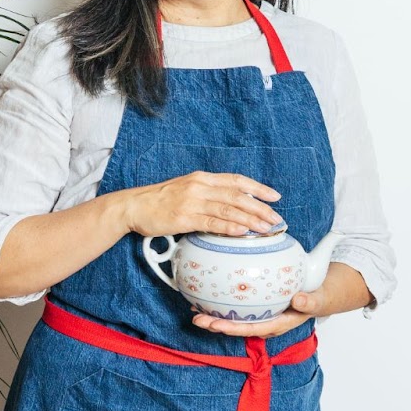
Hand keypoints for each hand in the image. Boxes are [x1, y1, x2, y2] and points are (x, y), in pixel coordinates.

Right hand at [124, 171, 284, 238]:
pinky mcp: (184, 217)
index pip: (236, 180)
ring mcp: (192, 201)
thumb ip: (207, 195)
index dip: (258, 188)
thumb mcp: (186, 189)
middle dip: (260, 207)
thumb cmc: (160, 200)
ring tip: (265, 228)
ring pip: (228, 209)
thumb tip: (231, 206)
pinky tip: (242, 232)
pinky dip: (229, 227)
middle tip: (276, 218)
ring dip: (250, 219)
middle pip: (237, 195)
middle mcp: (199, 187)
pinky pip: (211, 222)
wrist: (134, 206)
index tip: (274, 196)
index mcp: (202, 178)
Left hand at [190, 260, 371, 337]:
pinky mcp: (261, 302)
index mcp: (283, 321)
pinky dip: (224, 301)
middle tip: (197, 320)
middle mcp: (271, 319)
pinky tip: (207, 294)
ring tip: (194, 311)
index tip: (218, 325)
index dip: (236, 328)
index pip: (256, 328)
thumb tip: (298, 301)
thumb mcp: (322, 297)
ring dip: (216, 316)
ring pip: (237, 317)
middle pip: (241, 326)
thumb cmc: (323, 293)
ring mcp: (265, 312)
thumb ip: (312, 301)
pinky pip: (240, 304)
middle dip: (219, 325)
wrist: (328, 289)